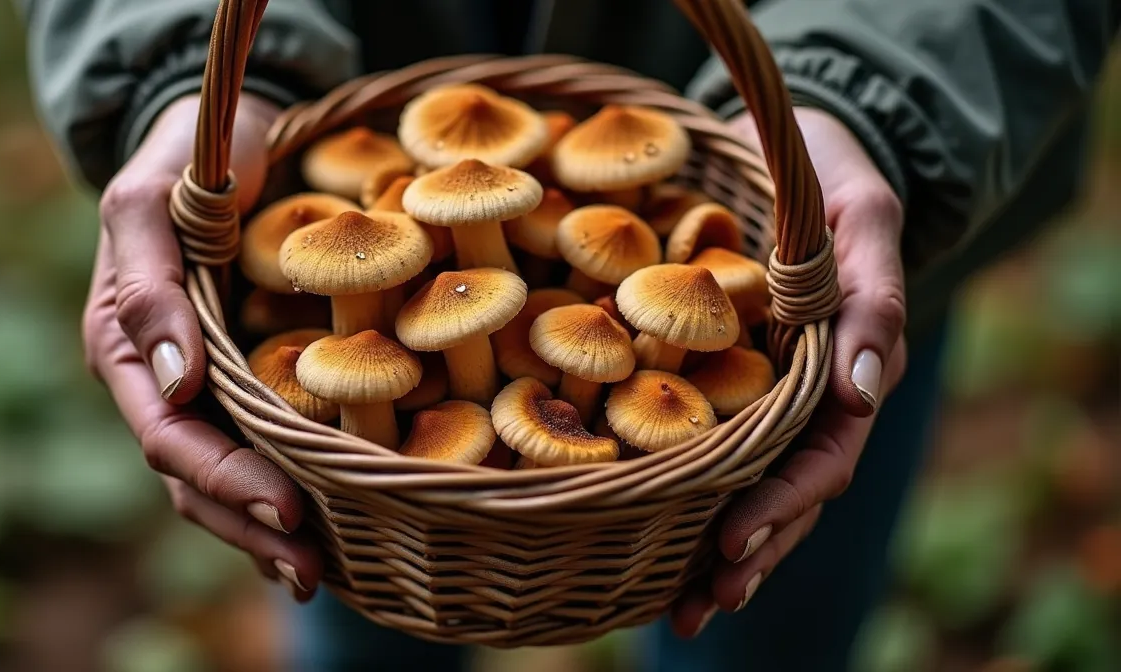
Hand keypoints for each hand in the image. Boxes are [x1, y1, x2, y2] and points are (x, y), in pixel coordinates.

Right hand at [83, 93, 319, 600]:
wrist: (220, 135)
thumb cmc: (187, 157)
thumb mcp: (155, 201)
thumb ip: (152, 287)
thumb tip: (176, 383)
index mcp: (124, 345)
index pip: (169, 436)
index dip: (225, 479)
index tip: (288, 506)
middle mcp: (157, 379)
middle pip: (193, 478)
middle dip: (248, 526)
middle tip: (311, 571)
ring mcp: (197, 385)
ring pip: (219, 478)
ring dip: (262, 530)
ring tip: (316, 575)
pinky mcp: (239, 380)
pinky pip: (252, 448)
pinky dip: (280, 492)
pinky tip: (323, 532)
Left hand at [672, 108, 909, 634]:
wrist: (786, 145)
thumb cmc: (832, 178)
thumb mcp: (865, 221)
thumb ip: (873, 303)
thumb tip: (866, 397)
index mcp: (844, 375)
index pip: (820, 461)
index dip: (780, 508)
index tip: (731, 544)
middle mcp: (802, 399)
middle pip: (780, 496)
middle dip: (745, 555)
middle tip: (699, 607)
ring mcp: (757, 392)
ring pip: (740, 485)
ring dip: (713, 549)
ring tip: (678, 610)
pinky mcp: (711, 375)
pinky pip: (696, 439)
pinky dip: (674, 489)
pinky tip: (637, 534)